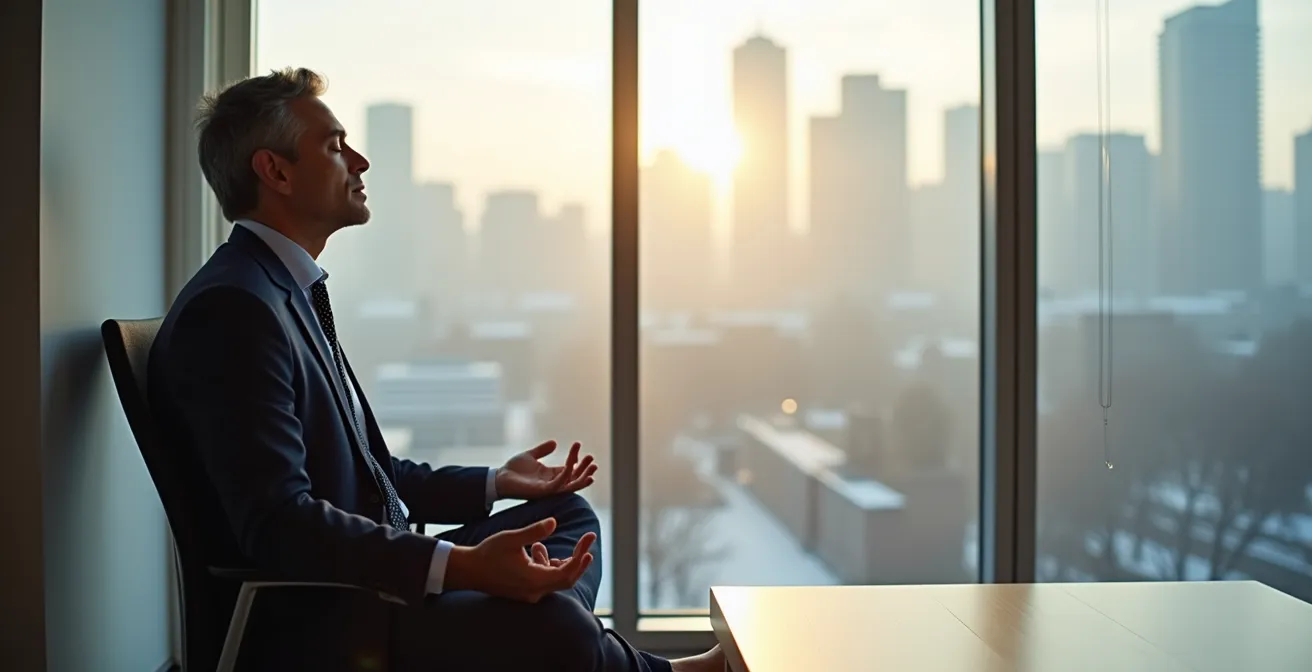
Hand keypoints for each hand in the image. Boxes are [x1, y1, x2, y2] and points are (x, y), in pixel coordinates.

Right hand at [445, 518, 594, 602]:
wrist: (468, 571)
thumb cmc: (488, 553)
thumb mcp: (512, 538)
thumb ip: (534, 532)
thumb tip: (554, 522)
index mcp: (534, 580)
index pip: (567, 573)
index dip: (580, 557)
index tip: (589, 540)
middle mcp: (535, 591)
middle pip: (566, 578)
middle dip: (577, 558)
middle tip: (586, 540)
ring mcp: (530, 594)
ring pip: (555, 579)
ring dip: (558, 561)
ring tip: (540, 546)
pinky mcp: (524, 592)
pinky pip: (544, 580)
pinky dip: (546, 565)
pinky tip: (536, 550)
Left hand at [495, 440, 597, 500]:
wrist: (498, 478)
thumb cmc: (513, 469)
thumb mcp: (530, 455)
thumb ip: (543, 450)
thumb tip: (555, 442)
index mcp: (550, 475)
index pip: (569, 469)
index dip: (576, 458)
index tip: (578, 444)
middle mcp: (552, 483)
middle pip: (574, 479)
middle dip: (585, 470)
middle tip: (593, 459)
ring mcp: (548, 489)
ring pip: (571, 485)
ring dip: (582, 476)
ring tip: (592, 466)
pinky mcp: (542, 491)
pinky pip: (559, 485)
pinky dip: (567, 476)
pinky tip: (572, 465)